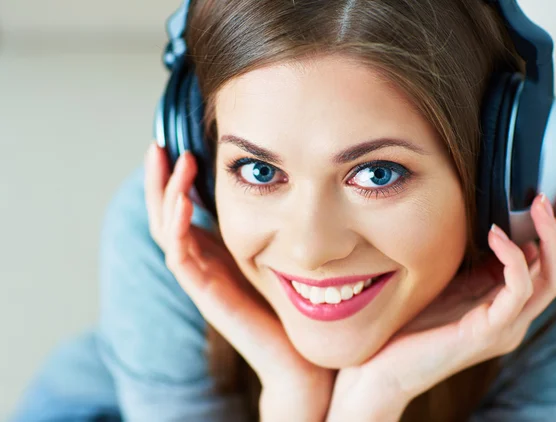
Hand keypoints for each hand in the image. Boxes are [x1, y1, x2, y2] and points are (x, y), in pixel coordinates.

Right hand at [144, 142, 334, 421]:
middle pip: (165, 217)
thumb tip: (276, 185)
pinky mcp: (206, 295)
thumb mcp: (274, 252)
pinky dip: (177, 228)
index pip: (179, 211)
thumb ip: (265, 226)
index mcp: (213, 252)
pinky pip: (181, 258)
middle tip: (157, 146)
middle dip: (159, 181)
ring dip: (166, 195)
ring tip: (173, 161)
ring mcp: (201, 279)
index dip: (172, 180)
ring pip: (167, 233)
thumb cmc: (289, 303)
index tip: (175, 145)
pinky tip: (183, 202)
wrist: (297, 354)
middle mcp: (202, 263)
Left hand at [325, 176, 555, 421]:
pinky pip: (516, 292)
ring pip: (548, 278)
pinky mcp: (489, 333)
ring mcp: (506, 327)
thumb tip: (493, 226)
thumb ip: (476, 264)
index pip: (544, 261)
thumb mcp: (450, 283)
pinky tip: (499, 233)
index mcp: (505, 304)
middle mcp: (513, 316)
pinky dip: (513, 259)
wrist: (384, 367)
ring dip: (549, 237)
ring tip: (543, 201)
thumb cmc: (412, 322)